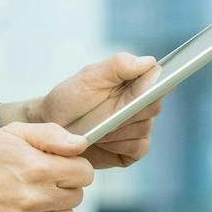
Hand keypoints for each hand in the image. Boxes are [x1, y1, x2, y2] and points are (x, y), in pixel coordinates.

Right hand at [0, 122, 94, 211]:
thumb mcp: (15, 133)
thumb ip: (52, 135)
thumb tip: (81, 145)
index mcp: (38, 169)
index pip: (85, 173)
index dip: (75, 166)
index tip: (61, 164)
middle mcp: (35, 200)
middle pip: (77, 196)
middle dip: (65, 185)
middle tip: (42, 178)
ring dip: (55, 206)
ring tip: (32, 194)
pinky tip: (21, 210)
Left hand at [35, 51, 163, 168]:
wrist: (52, 126)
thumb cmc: (70, 97)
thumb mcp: (89, 76)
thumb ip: (119, 65)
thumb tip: (150, 62)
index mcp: (135, 81)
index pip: (159, 80)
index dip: (154, 85)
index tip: (137, 91)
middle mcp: (141, 104)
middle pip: (153, 106)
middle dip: (127, 110)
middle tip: (102, 111)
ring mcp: (139, 127)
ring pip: (144, 129)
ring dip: (118, 129)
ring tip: (96, 126)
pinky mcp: (132, 150)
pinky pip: (139, 148)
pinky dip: (120, 146)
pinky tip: (103, 141)